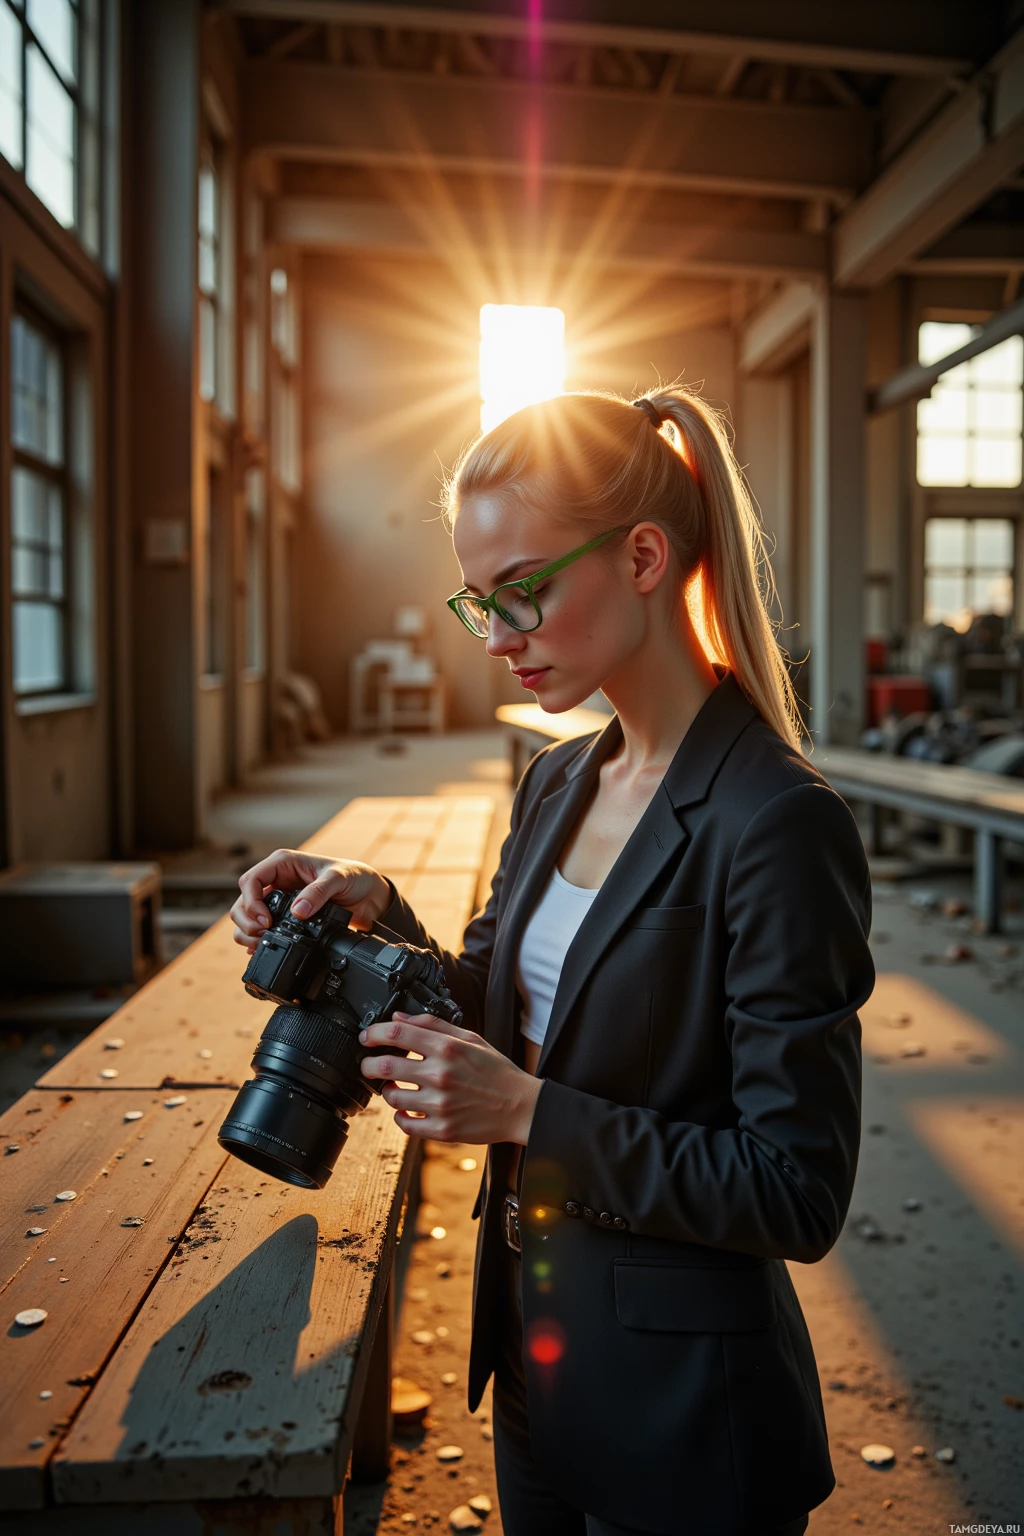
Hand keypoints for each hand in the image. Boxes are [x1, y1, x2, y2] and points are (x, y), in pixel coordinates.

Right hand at [230, 850, 392, 952]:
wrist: (367, 895)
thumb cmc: (353, 877)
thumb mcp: (338, 879)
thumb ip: (318, 893)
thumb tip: (298, 911)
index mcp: (283, 864)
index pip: (251, 880)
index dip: (252, 903)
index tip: (266, 921)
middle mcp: (276, 880)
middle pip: (243, 901)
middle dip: (247, 921)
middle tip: (263, 935)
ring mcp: (278, 900)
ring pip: (246, 917)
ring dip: (249, 933)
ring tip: (264, 943)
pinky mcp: (283, 916)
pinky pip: (260, 928)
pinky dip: (257, 940)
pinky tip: (264, 948)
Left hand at [359, 1010, 542, 1145]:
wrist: (520, 1107)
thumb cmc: (497, 1072)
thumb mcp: (470, 1038)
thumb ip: (434, 1025)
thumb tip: (399, 1018)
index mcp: (448, 1048)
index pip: (398, 1034)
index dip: (374, 1033)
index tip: (366, 1037)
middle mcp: (441, 1075)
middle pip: (385, 1066)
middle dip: (368, 1065)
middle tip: (368, 1065)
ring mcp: (440, 1104)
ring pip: (392, 1097)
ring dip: (386, 1091)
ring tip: (394, 1087)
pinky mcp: (442, 1129)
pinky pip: (404, 1124)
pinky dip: (399, 1116)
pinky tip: (405, 1109)